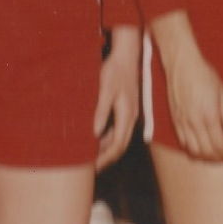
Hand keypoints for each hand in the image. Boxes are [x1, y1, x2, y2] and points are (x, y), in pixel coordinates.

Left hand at [93, 26, 140, 167]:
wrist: (126, 55)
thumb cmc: (115, 71)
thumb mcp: (105, 90)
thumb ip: (101, 111)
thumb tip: (95, 133)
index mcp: (127, 115)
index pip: (118, 144)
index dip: (106, 158)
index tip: (93, 167)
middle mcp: (131, 117)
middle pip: (121, 145)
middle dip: (107, 158)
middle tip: (91, 168)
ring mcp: (130, 113)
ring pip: (120, 138)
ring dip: (107, 148)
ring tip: (91, 156)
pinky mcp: (127, 108)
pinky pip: (119, 129)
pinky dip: (109, 137)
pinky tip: (97, 138)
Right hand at [152, 15, 222, 161]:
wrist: (182, 64)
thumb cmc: (205, 75)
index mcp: (210, 116)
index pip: (220, 144)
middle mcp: (195, 123)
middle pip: (207, 151)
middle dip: (219, 158)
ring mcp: (183, 123)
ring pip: (194, 151)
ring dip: (206, 157)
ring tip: (216, 155)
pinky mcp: (175, 121)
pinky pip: (183, 143)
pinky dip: (193, 150)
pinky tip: (201, 147)